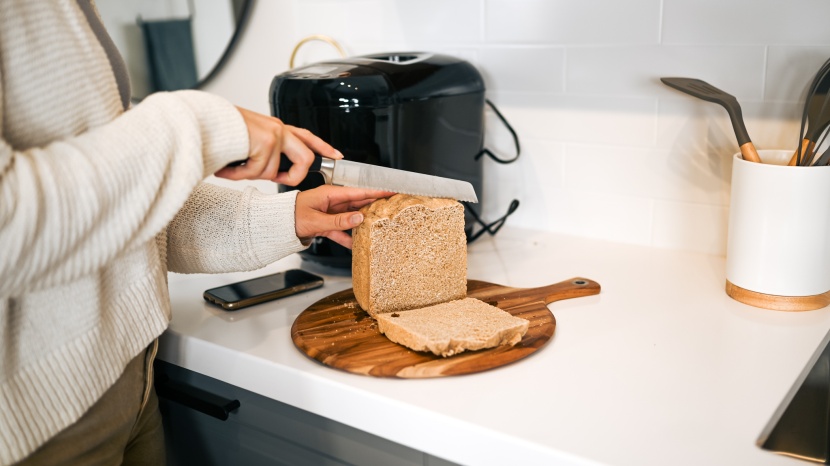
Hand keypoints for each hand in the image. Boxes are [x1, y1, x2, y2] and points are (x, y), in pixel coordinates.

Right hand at [214, 107, 340, 184]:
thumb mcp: (249, 141)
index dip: (324, 147)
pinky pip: (257, 171)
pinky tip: (227, 168)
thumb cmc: (220, 132)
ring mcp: (274, 134)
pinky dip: (239, 175)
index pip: (307, 136)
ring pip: (274, 171)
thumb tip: (273, 173)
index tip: (337, 156)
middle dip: (293, 176)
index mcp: (276, 127)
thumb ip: (264, 152)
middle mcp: (278, 129)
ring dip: (251, 175)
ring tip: (234, 169)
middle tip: (276, 180)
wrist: (202, 122)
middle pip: (306, 158)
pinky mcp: (265, 141)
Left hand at [295, 186, 394, 248]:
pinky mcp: (326, 224)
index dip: (375, 191)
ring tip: (378, 225)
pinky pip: (341, 230)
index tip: (390, 191)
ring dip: (363, 222)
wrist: (276, 226)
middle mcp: (332, 202)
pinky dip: (348, 237)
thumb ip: (338, 221)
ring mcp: (329, 213)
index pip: (358, 192)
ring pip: (352, 217)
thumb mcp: (316, 220)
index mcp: (330, 194)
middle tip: (391, 206)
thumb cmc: (290, 216)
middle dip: (375, 204)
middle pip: (358, 203)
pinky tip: (355, 244)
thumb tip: (359, 219)